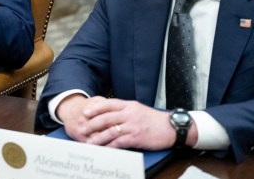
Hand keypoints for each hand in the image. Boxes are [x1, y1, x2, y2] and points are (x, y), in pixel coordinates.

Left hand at [60, 95, 176, 150]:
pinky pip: (120, 142)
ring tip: (89, 142)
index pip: (108, 104)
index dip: (95, 108)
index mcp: (129, 105)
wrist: (172, 127)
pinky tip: (104, 149)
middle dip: (92, 123)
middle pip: (106, 117)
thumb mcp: (138, 109)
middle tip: (82, 128)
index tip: (85, 112)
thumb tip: (109, 111)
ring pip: (110, 130)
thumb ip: (124, 109)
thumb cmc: (154, 119)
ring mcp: (133, 126)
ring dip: (98, 137)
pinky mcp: (137, 137)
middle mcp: (129, 114)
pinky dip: (110, 146)